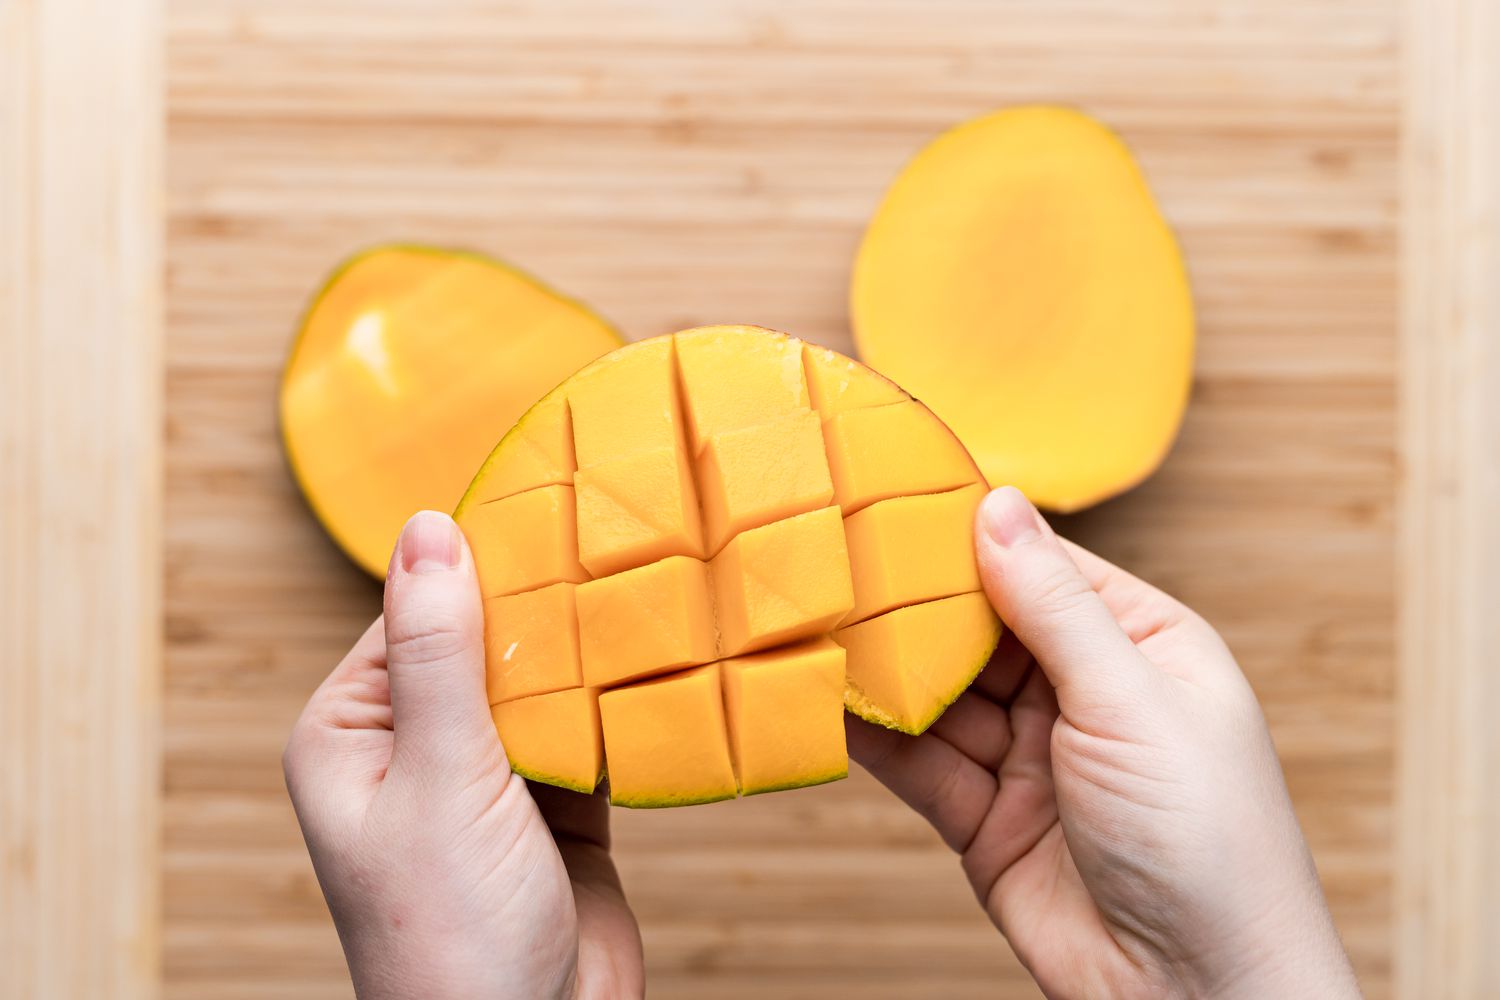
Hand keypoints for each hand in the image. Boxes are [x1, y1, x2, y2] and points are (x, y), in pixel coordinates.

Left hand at [283, 512, 643, 999]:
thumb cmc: (450, 937)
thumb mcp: (442, 776)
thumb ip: (437, 652)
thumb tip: (427, 529)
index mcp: (351, 737)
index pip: (410, 617)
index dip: (476, 571)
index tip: (542, 514)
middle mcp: (411, 752)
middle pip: (480, 646)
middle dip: (539, 614)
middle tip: (606, 552)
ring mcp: (483, 780)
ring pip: (538, 686)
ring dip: (581, 660)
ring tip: (637, 601)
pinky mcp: (551, 806)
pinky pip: (582, 731)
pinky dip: (612, 708)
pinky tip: (648, 671)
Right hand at [847, 487, 1360, 998]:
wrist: (1196, 996)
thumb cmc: (1208, 843)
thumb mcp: (1129, 701)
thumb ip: (1053, 608)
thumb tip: (1000, 506)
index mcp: (1144, 648)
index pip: (1048, 570)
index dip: (976, 538)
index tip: (902, 499)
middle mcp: (1088, 695)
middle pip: (985, 630)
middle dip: (920, 605)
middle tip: (844, 564)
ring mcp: (1035, 758)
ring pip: (945, 695)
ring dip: (890, 671)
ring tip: (823, 627)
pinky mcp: (990, 818)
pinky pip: (924, 763)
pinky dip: (880, 737)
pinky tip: (835, 705)